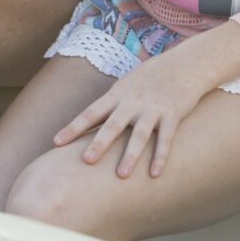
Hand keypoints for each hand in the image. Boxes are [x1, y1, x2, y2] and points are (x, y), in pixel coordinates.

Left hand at [53, 51, 213, 177]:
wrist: (183, 64)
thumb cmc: (149, 79)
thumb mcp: (125, 87)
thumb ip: (110, 106)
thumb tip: (89, 127)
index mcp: (116, 95)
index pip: (90, 113)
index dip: (73, 127)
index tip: (56, 142)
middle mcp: (132, 102)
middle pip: (113, 124)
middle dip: (99, 143)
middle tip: (86, 161)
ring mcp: (153, 108)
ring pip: (140, 134)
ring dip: (131, 155)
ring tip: (121, 175)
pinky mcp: (172, 114)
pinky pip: (166, 138)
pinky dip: (161, 156)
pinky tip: (155, 173)